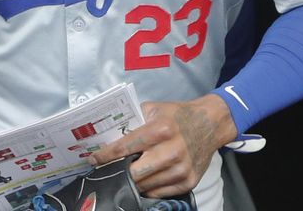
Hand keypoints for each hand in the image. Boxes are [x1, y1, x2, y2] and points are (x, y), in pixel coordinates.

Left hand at [89, 94, 237, 198]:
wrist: (209, 124)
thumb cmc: (177, 115)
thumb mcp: (154, 109)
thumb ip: (133, 120)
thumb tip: (110, 134)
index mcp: (161, 129)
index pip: (126, 147)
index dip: (106, 155)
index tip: (93, 159)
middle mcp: (172, 151)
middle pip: (134, 172)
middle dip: (117, 172)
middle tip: (107, 170)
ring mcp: (181, 169)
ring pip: (145, 185)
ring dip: (131, 182)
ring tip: (123, 175)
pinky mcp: (188, 181)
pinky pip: (158, 193)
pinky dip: (147, 188)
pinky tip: (141, 180)